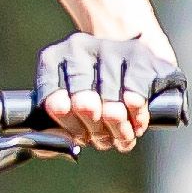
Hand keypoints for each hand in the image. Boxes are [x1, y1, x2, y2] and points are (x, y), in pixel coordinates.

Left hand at [34, 31, 175, 154]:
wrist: (132, 52)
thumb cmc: (95, 88)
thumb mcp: (69, 103)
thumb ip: (55, 128)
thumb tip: (61, 144)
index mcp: (53, 60)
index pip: (55, 103)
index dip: (70, 127)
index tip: (80, 135)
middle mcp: (77, 49)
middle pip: (84, 105)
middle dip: (96, 130)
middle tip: (103, 138)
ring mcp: (108, 48)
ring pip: (112, 106)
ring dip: (119, 130)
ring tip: (122, 135)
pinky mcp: (138, 54)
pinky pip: (135, 98)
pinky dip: (137, 117)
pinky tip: (136, 122)